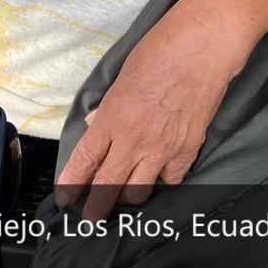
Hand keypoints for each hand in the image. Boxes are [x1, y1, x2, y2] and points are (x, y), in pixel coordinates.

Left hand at [56, 0, 232, 222]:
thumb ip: (108, 107)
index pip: (85, 161)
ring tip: (125, 195)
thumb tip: (95, 124)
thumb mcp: (122, 77)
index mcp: (112, 117)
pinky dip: (163, 180)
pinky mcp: (188, 150)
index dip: (72, 184)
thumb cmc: (161, 51)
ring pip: (138, 192)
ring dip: (128, 196)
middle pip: (108, 187)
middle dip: (96, 209)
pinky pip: (170, 180)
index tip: (65, 198)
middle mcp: (134, 139)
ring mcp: (162, 148)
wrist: (203, 48)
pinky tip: (160, 174)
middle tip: (90, 220)